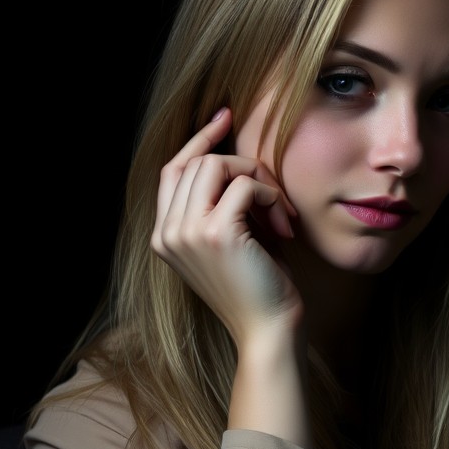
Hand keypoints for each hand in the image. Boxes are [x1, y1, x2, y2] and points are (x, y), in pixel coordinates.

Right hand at [151, 108, 302, 347]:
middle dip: (244, 166)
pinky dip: (271, 196)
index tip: (226, 117)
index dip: (199, 139)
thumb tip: (234, 154)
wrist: (269, 330)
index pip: (172, 169)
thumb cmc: (260, 288)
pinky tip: (285, 225)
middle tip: (275, 194)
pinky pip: (244, 185)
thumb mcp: (233, 240)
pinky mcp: (216, 234)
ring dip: (258, 179)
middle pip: (198, 162)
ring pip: (218, 165)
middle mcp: (167, 234)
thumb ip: (222, 204)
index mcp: (164, 237)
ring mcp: (187, 233)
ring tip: (280, 212)